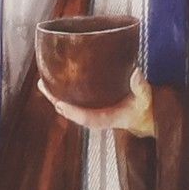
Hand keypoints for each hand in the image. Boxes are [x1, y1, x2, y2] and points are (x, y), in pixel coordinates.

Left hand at [39, 72, 161, 137]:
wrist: (145, 115)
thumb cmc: (144, 107)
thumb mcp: (146, 98)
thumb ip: (141, 87)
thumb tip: (135, 71)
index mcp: (108, 118)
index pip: (87, 118)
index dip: (73, 112)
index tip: (60, 104)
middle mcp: (97, 115)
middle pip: (73, 113)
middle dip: (57, 102)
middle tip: (44, 87)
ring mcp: (93, 110)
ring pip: (71, 107)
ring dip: (56, 97)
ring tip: (42, 83)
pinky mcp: (93, 104)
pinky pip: (75, 101)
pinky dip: (63, 93)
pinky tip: (54, 82)